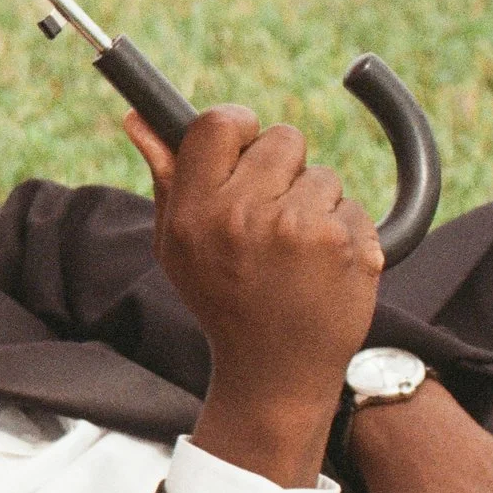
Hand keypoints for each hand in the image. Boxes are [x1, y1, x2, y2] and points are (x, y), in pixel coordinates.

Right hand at [127, 106, 383, 488]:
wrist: (273, 372)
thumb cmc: (222, 301)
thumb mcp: (177, 246)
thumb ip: (166, 178)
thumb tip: (140, 119)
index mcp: (196, 213)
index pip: (219, 123)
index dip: (238, 127)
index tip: (245, 147)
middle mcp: (244, 216)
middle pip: (281, 138)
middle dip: (283, 169)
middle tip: (272, 214)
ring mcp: (300, 229)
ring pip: (322, 175)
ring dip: (315, 204)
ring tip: (295, 252)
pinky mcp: (347, 244)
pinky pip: (352, 207)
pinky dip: (344, 232)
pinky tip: (321, 267)